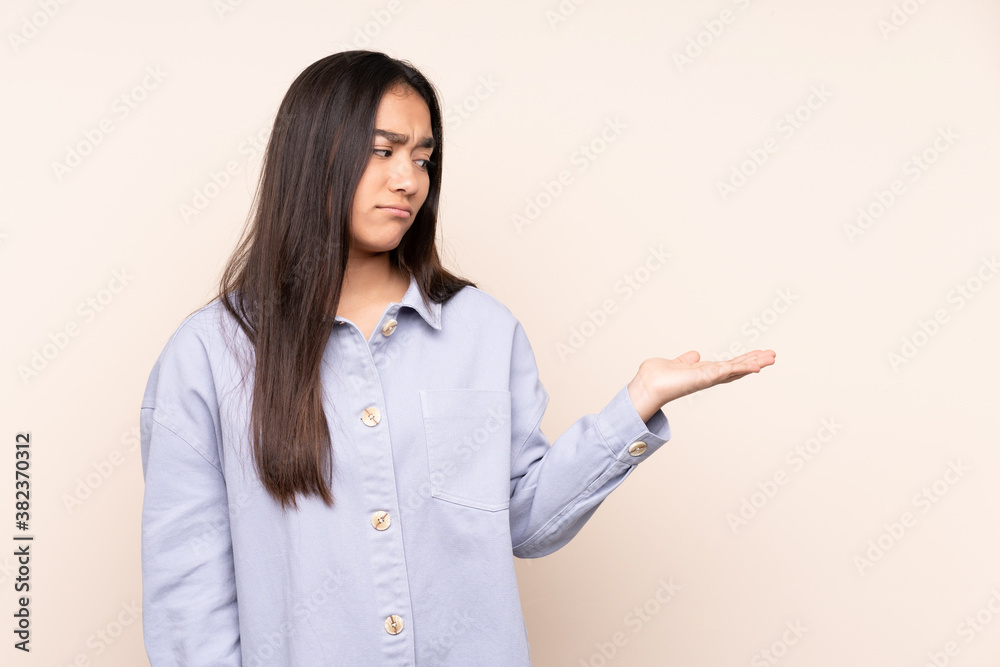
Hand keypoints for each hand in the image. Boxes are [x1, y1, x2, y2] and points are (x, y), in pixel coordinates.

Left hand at [627, 349, 775, 421]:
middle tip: (772, 355)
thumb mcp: (676, 364)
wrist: (649, 384)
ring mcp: (710, 377)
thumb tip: (694, 355)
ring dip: (755, 363)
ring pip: (737, 369)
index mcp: (703, 372)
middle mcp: (709, 376)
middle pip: (737, 368)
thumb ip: (686, 360)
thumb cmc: (658, 376)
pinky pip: (729, 371)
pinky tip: (757, 366)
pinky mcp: (707, 376)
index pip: (728, 365)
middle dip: (755, 361)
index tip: (758, 354)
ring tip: (772, 357)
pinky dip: (743, 368)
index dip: (743, 361)